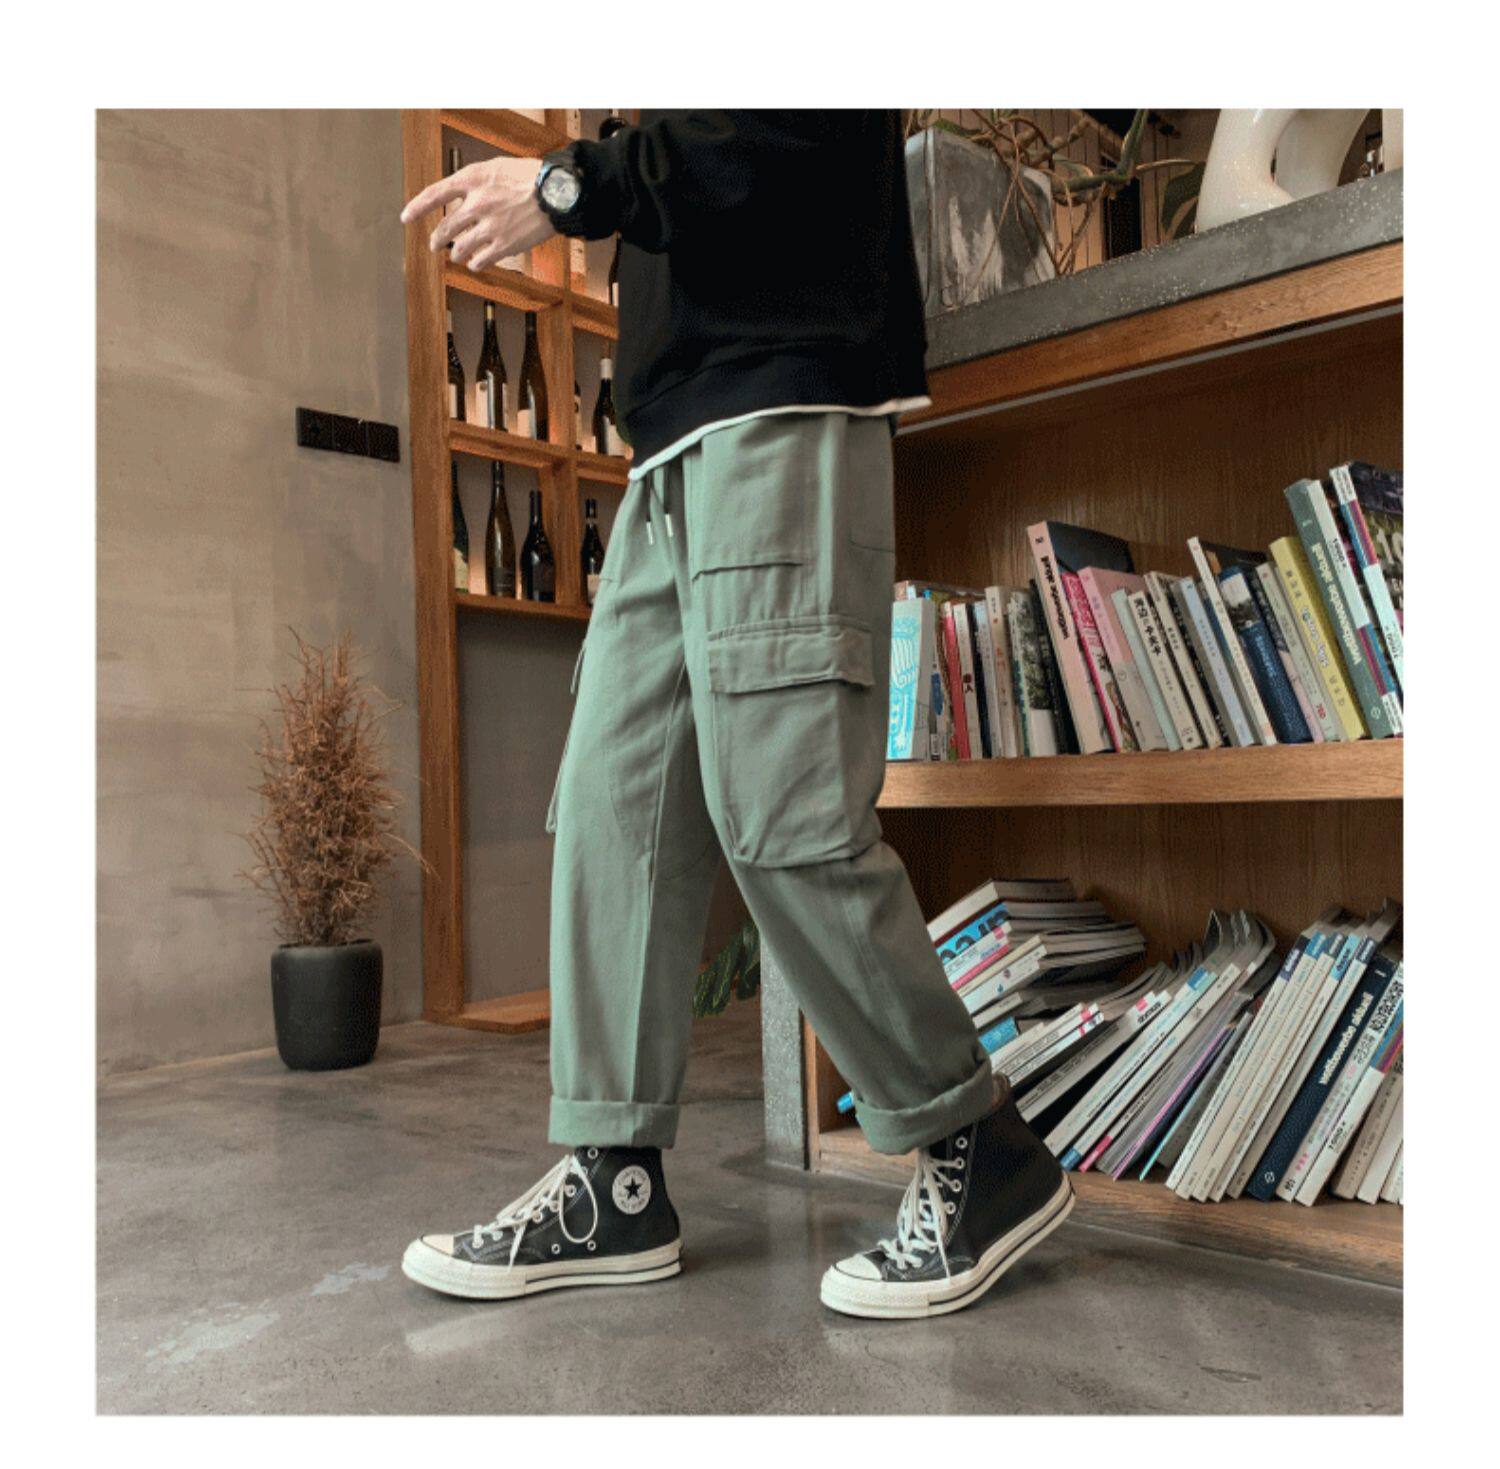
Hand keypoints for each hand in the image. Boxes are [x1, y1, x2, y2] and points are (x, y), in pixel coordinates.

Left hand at [400, 156, 557, 272]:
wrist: (557, 193)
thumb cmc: (532, 177)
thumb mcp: (497, 166)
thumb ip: (477, 180)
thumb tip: (462, 192)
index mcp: (472, 180)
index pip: (434, 194)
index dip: (417, 207)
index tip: (406, 217)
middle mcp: (476, 204)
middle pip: (445, 229)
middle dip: (437, 240)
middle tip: (434, 245)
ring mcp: (489, 227)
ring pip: (460, 248)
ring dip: (456, 253)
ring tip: (457, 255)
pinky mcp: (503, 246)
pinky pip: (480, 261)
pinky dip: (475, 263)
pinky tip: (476, 263)